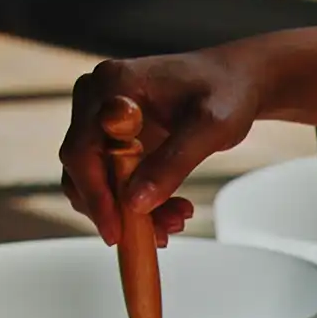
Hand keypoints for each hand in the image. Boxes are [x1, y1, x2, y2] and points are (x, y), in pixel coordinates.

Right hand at [58, 27, 316, 247]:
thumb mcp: (210, 128)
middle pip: (82, 169)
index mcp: (113, 85)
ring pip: (96, 180)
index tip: (117, 232)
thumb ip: (173, 163)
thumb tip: (135, 203)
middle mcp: (97, 100)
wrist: (234, 82)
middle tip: (161, 235)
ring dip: (131, 210)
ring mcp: (102, 119)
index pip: (83, 150)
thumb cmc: (225, 93)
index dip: (95, 195)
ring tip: (176, 221)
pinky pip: (113, 179)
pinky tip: (171, 213)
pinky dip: (138, 202)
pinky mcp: (113, 138)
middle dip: (118, 209)